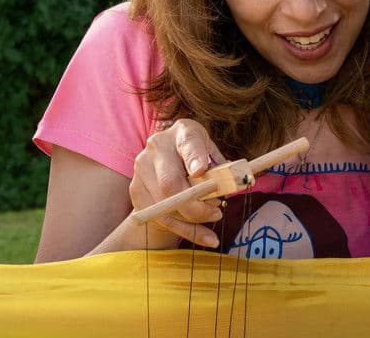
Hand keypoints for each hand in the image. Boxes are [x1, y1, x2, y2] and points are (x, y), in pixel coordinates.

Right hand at [130, 118, 227, 248]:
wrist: (167, 160)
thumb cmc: (198, 156)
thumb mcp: (212, 154)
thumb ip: (220, 168)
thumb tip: (232, 185)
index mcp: (183, 132)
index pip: (188, 143)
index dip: (194, 157)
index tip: (201, 170)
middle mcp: (157, 147)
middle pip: (170, 184)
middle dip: (196, 206)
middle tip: (217, 213)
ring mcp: (142, 169)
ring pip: (164, 206)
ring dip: (192, 220)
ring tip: (213, 217)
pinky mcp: (136, 190)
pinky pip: (159, 218)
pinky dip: (185, 230)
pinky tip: (205, 237)